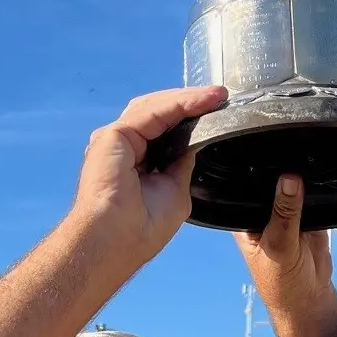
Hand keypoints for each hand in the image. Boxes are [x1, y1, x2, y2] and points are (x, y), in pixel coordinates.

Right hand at [69, 85, 226, 259]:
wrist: (118, 241)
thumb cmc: (143, 228)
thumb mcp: (176, 190)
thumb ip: (182, 165)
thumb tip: (194, 145)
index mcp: (135, 160)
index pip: (165, 128)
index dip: (190, 117)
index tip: (220, 109)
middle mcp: (123, 146)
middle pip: (160, 113)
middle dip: (191, 103)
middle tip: (222, 97)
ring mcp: (116, 139)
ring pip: (156, 107)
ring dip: (188, 99)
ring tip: (218, 96)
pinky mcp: (113, 134)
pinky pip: (153, 112)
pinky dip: (179, 104)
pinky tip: (203, 100)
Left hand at [234, 174, 336, 315]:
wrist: (305, 301)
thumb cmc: (280, 282)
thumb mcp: (280, 248)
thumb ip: (285, 214)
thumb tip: (289, 179)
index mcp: (249, 213)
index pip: (260, 183)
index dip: (279, 171)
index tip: (300, 167)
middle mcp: (269, 210)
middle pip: (290, 183)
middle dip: (317, 186)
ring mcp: (292, 213)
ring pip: (315, 195)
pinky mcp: (313, 219)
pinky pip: (331, 209)